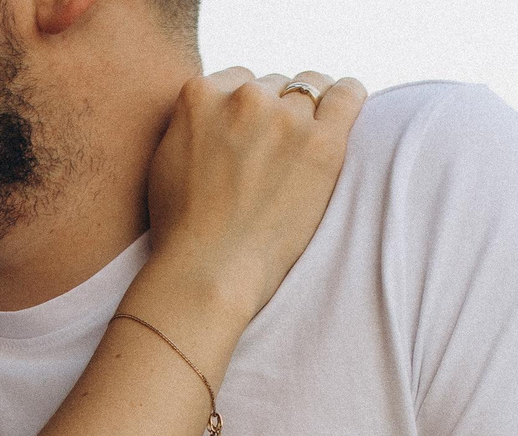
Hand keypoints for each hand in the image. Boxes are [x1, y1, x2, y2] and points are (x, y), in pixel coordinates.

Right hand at [143, 69, 365, 326]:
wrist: (209, 272)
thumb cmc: (182, 231)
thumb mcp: (168, 157)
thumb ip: (194, 122)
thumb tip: (216, 109)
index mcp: (199, 94)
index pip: (240, 80)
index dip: (250, 110)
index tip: (255, 138)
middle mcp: (243, 98)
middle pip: (275, 86)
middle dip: (278, 112)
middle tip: (280, 154)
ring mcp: (284, 119)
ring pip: (310, 88)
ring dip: (312, 110)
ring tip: (310, 143)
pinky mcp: (321, 143)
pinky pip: (348, 95)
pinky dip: (349, 97)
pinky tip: (347, 110)